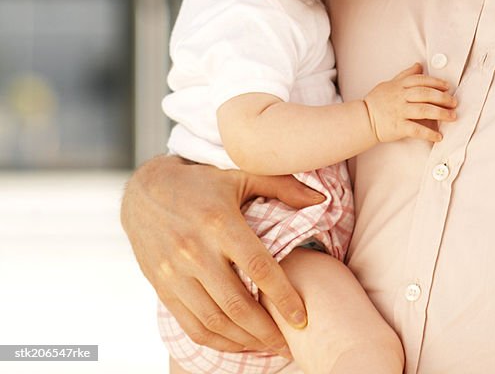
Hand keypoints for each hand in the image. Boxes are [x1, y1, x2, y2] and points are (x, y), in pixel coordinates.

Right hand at [120, 155, 323, 352]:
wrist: (147, 191)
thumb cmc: (204, 182)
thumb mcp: (242, 175)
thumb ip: (283, 187)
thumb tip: (321, 200)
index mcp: (220, 222)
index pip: (258, 267)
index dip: (282, 296)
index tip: (302, 318)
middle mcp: (195, 251)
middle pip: (236, 304)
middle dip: (266, 330)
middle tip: (290, 343)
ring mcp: (174, 274)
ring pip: (213, 321)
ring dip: (244, 340)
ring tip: (268, 346)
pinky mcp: (162, 288)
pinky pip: (191, 326)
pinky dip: (217, 340)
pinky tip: (238, 343)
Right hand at [363, 63, 456, 143]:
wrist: (363, 119)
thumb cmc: (378, 100)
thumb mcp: (390, 83)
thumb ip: (406, 75)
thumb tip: (419, 65)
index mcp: (400, 85)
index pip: (421, 81)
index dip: (436, 82)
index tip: (448, 87)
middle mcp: (401, 97)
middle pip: (425, 94)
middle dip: (442, 98)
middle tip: (454, 102)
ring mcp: (399, 112)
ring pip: (423, 111)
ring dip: (440, 114)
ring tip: (452, 116)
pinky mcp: (398, 127)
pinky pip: (416, 130)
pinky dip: (429, 133)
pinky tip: (439, 136)